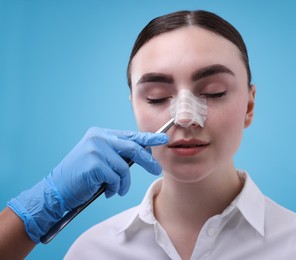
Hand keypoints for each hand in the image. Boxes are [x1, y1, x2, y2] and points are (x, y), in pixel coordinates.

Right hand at [7, 127, 167, 242]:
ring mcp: (96, 150)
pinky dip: (115, 189)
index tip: (163, 138)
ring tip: (117, 190)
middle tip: (157, 170)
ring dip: (124, 183)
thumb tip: (143, 152)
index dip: (148, 138)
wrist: (57, 190)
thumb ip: (118, 152)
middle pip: (133, 148)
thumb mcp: (100, 158)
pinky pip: (116, 179)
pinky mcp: (94, 165)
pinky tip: (106, 192)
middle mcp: (99, 138)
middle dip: (148, 161)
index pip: (130, 135)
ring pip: (125, 168)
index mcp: (101, 134)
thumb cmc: (82, 176)